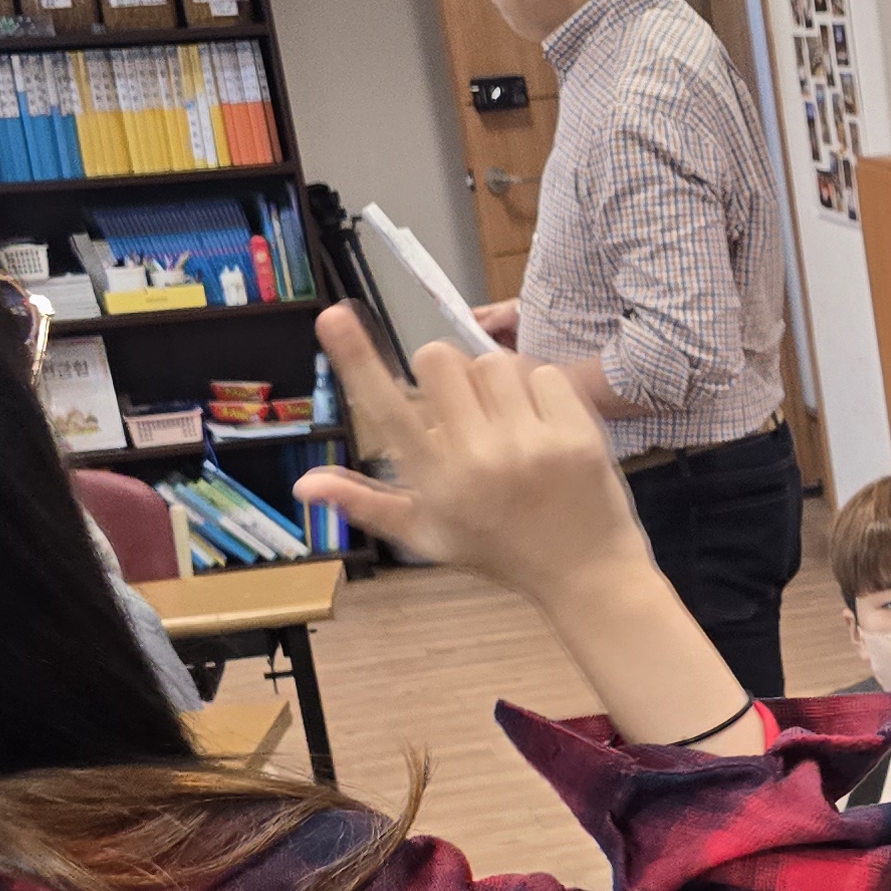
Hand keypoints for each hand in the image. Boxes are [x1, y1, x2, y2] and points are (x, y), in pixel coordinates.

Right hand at [293, 307, 748, 748]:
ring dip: (496, 381)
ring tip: (507, 420)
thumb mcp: (429, 536)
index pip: (385, 410)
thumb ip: (367, 504)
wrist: (587, 575)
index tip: (333, 316)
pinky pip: (544, 373)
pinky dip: (542, 391)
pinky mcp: (576, 436)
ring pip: (494, 361)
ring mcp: (530, 446)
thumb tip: (303, 483)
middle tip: (463, 404)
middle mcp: (477, 460)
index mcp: (435, 481)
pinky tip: (544, 426)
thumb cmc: (500, 551)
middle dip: (446, 372)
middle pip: (439, 359)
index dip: (356, 359)